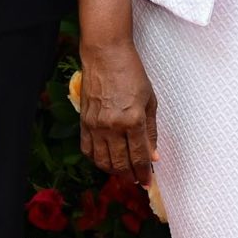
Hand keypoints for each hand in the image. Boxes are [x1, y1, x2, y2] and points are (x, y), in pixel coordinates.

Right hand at [78, 39, 157, 185]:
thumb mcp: (150, 102)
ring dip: (112, 170)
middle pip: (120, 163)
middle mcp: (113, 125)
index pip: (139, 157)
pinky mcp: (84, 121)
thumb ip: (151, 132)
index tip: (147, 182)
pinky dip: (95, 159)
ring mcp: (96, 124)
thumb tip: (153, 156)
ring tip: (121, 171)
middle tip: (135, 179)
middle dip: (129, 176)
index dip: (144, 173)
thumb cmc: (131, 73)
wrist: (105, 56)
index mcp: (133, 120)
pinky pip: (87, 149)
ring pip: (102, 160)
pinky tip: (104, 159)